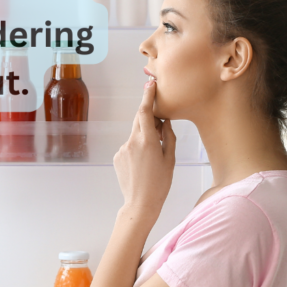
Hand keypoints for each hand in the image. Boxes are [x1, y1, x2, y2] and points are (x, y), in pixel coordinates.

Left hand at [113, 80, 175, 222]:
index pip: (146, 111)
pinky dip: (136, 149)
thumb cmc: (160, 183)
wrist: (140, 203)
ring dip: (144, 138)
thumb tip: (165, 122)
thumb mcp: (170, 159)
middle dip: (149, 119)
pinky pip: (128, 146)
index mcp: (147, 140)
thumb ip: (168, 136)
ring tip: (152, 158)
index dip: (148, 95)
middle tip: (161, 129)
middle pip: (139, 120)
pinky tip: (142, 165)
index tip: (150, 84)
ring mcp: (122, 149)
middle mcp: (132, 142)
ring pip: (134, 135)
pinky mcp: (117, 156)